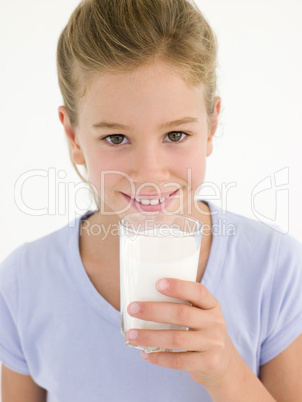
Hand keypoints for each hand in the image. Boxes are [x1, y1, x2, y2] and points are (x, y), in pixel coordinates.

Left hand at [126, 278, 240, 387]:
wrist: (224, 364)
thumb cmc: (202, 331)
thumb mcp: (201, 314)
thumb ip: (182, 305)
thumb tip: (143, 295)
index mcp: (212, 305)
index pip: (198, 291)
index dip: (179, 286)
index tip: (158, 283)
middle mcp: (215, 322)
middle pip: (182, 314)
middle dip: (153, 311)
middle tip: (132, 308)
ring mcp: (213, 344)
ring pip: (177, 339)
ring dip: (150, 337)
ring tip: (131, 334)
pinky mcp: (208, 363)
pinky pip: (179, 361)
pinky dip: (159, 358)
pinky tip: (145, 354)